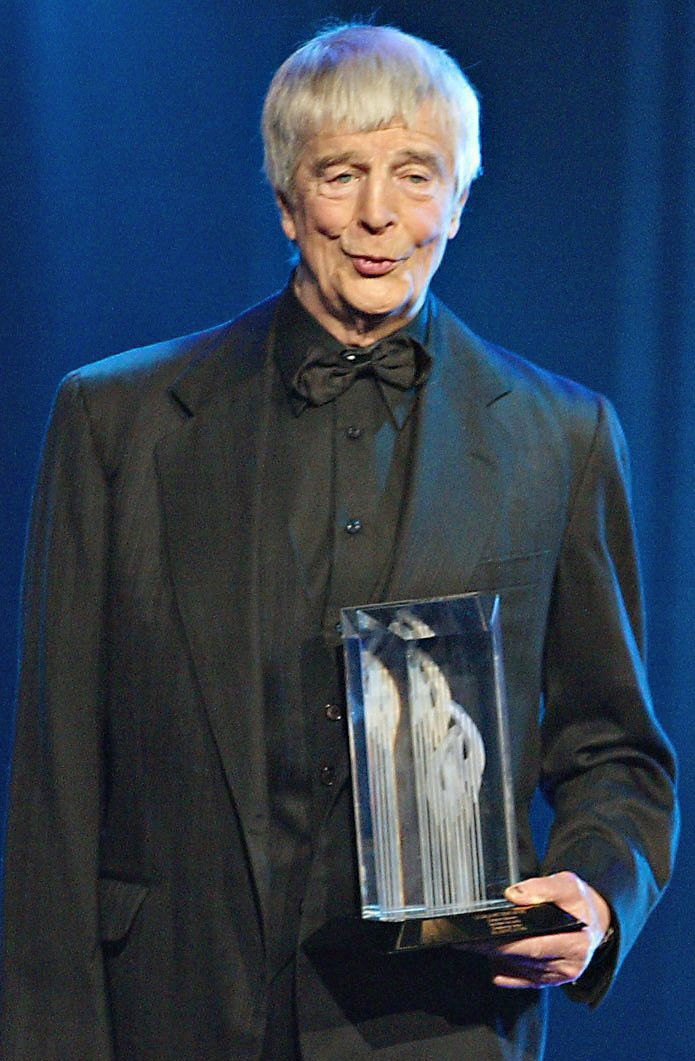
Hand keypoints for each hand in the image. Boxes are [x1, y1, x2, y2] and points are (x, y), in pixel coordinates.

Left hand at [481, 871, 611, 988]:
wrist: (593, 921)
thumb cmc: (579, 903)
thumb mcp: (567, 886)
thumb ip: (542, 888)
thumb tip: (513, 895)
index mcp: (576, 943)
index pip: (536, 945)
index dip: (508, 942)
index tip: (484, 934)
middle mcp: (569, 966)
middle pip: (525, 959)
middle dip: (495, 949)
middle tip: (468, 939)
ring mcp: (559, 977)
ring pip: (521, 969)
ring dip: (497, 958)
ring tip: (474, 943)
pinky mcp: (550, 981)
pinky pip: (521, 979)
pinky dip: (505, 970)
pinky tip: (492, 957)